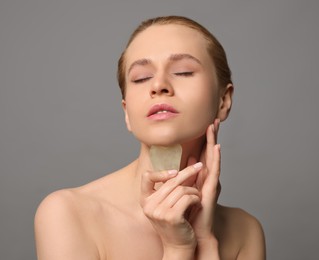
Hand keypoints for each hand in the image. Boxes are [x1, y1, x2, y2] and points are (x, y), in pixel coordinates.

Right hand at [140, 163, 203, 254]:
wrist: (178, 246)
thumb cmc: (175, 222)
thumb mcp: (167, 204)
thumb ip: (170, 187)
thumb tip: (185, 166)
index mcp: (145, 201)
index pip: (146, 177)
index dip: (161, 172)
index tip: (175, 171)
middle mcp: (149, 206)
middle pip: (171, 181)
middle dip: (188, 172)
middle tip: (199, 166)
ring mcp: (159, 212)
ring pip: (181, 189)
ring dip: (194, 190)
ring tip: (198, 195)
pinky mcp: (172, 217)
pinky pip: (187, 198)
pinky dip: (196, 198)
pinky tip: (198, 202)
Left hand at [188, 119, 220, 242]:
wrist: (194, 229)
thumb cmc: (190, 209)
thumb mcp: (188, 186)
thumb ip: (192, 171)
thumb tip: (192, 155)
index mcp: (202, 175)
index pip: (205, 153)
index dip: (206, 139)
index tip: (207, 124)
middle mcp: (208, 176)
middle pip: (211, 151)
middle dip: (212, 135)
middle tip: (215, 119)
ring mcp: (211, 181)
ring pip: (213, 157)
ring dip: (213, 141)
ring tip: (214, 126)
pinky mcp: (211, 188)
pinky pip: (214, 170)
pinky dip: (216, 158)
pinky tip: (216, 147)